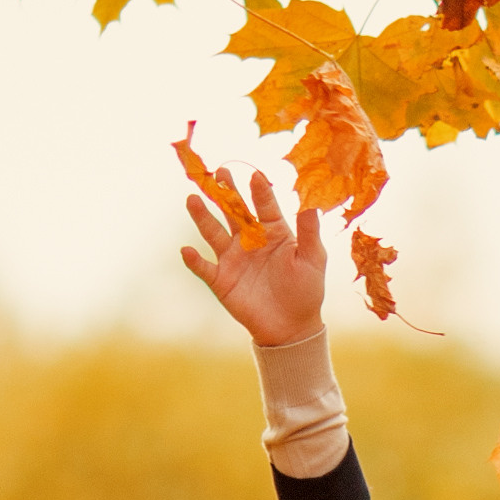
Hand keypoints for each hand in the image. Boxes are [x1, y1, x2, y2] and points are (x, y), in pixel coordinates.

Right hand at [179, 164, 327, 350]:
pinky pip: (204, 268)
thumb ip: (309, 232)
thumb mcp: (313, 259)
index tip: (255, 176)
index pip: (264, 206)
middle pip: (234, 211)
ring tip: (192, 200)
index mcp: (273, 231)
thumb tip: (312, 202)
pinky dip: (194, 261)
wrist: (292, 327)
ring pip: (213, 233)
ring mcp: (233, 258)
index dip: (259, 192)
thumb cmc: (307, 290)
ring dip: (202, 217)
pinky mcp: (221, 280)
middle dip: (226, 193)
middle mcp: (249, 240)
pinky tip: (186, 251)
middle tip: (218, 173)